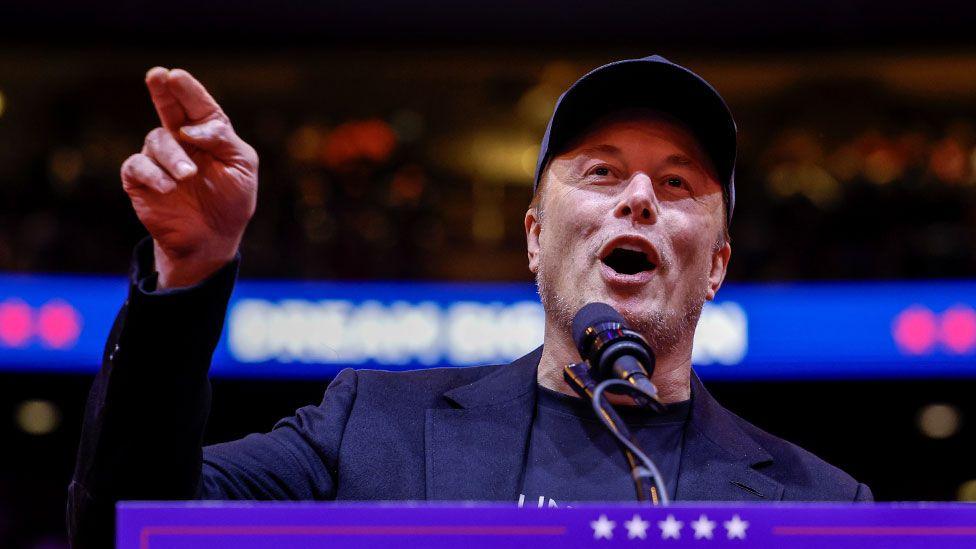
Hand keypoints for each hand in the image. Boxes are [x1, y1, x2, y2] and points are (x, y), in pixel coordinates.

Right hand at [121, 67, 257, 288]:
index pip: (199, 106)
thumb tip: (191, 128)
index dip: (188, 90)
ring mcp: (160, 159)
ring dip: (173, 156)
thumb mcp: (241, 167)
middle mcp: (182, 140)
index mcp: (209, 133)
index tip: (176, 76)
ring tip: (188, 175)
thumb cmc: (231, 200)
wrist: (213, 238)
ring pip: (157, 140)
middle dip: (163, 91)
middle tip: (157, 75)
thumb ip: (222, 140)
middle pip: (169, 108)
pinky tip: (169, 186)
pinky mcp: (141, 180)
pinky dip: (153, 174)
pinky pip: (138, 166)